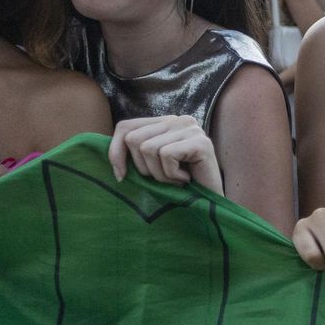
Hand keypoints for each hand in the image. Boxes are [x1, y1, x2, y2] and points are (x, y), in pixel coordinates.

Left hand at [108, 115, 222, 189]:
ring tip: (177, 180)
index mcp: (165, 122)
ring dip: (160, 174)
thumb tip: (113, 157)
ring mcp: (191, 128)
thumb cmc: (180, 188)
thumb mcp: (152, 167)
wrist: (212, 205)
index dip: (116, 152)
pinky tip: (186, 180)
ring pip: (149, 148)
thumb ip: (136, 154)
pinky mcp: (200, 142)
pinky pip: (167, 155)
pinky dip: (172, 175)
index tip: (121, 176)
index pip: (125, 126)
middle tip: (164, 178)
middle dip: (143, 168)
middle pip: (134, 139)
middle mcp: (179, 119)